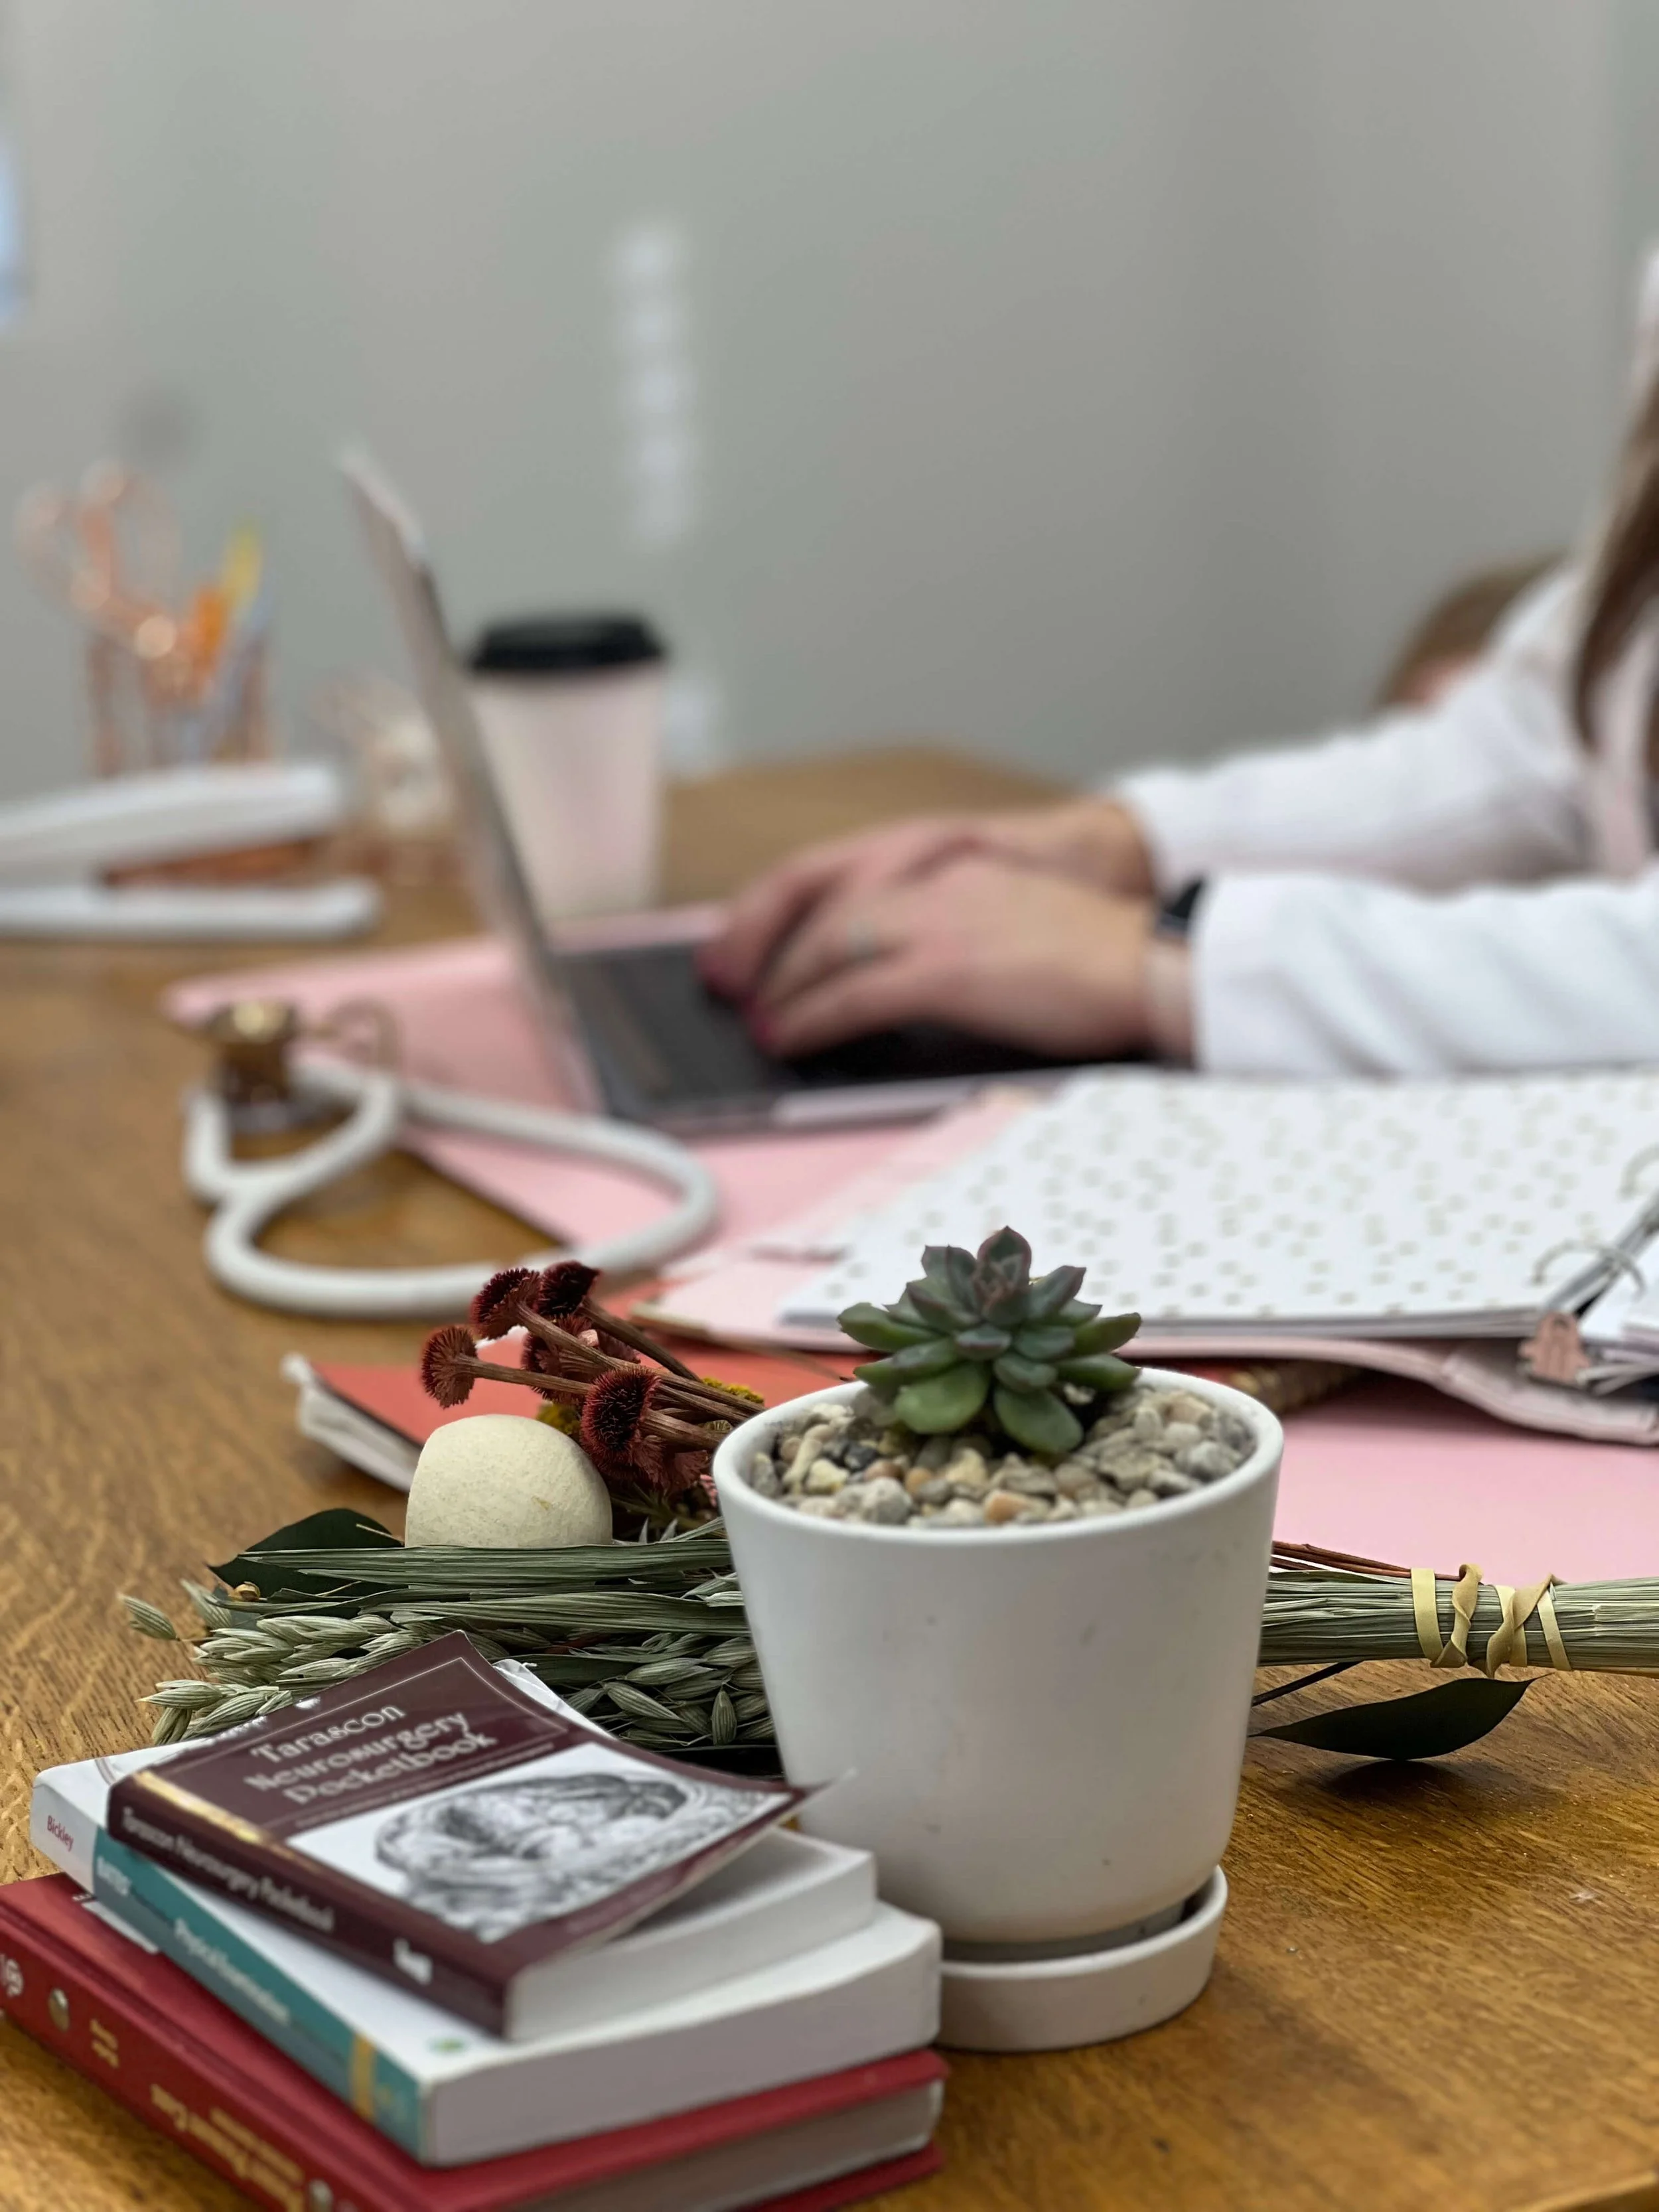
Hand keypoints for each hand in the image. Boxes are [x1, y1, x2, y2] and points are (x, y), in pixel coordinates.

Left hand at [743, 852, 1157, 1059]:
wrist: (1153, 962)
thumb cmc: (1094, 960)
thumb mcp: (1009, 922)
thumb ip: (950, 930)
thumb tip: (892, 973)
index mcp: (953, 867)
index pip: (841, 875)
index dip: (784, 908)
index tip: (748, 938)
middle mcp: (937, 881)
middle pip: (823, 904)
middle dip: (766, 946)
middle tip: (731, 984)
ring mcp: (941, 922)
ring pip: (829, 945)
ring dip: (784, 985)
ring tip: (760, 1019)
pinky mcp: (949, 969)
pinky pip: (853, 993)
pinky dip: (811, 1016)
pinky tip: (790, 1036)